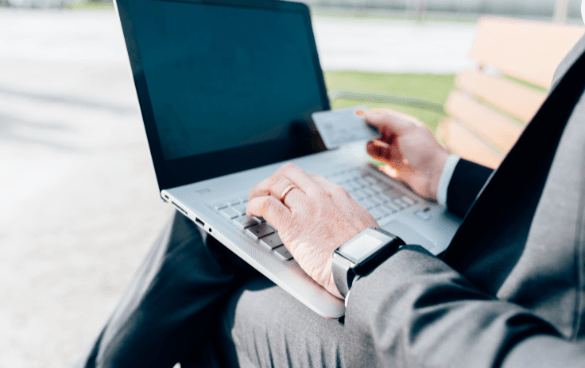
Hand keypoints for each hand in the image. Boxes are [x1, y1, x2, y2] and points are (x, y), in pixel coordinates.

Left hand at [246, 163, 378, 298]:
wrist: (364, 265)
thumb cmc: (366, 252)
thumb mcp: (363, 224)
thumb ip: (349, 219)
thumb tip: (346, 225)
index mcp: (337, 195)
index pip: (308, 178)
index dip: (293, 184)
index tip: (288, 194)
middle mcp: (319, 195)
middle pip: (289, 174)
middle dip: (274, 180)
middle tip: (266, 192)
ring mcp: (305, 208)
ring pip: (275, 184)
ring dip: (260, 191)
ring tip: (254, 201)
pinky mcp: (292, 225)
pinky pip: (266, 205)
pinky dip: (254, 205)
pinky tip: (251, 211)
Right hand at [362, 108, 449, 200]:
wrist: (435, 176)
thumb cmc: (425, 151)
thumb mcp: (407, 130)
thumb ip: (387, 120)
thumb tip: (369, 114)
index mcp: (405, 125)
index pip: (385, 116)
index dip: (371, 114)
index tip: (357, 114)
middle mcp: (400, 137)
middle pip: (378, 129)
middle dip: (367, 128)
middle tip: (354, 129)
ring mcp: (396, 151)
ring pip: (376, 144)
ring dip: (369, 143)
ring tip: (367, 144)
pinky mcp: (394, 164)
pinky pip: (378, 157)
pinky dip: (372, 155)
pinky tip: (368, 153)